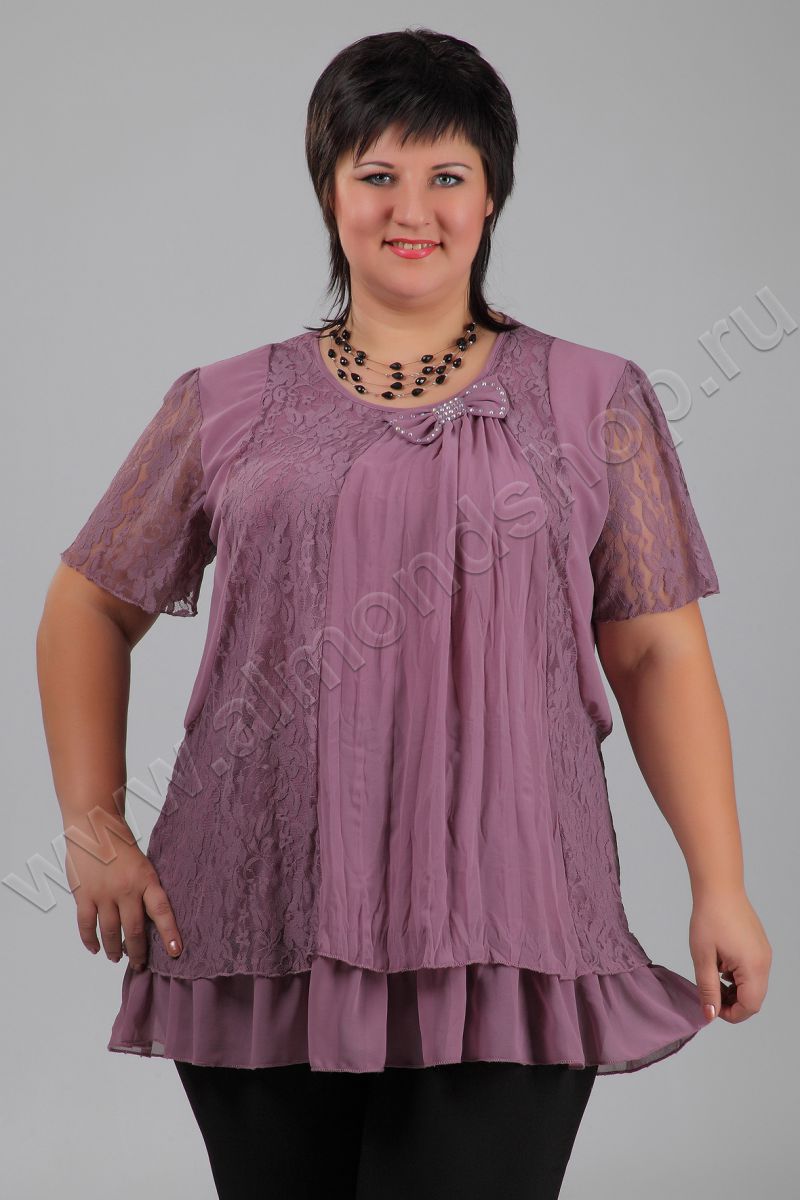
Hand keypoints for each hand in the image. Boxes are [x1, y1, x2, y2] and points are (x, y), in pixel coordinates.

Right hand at [63, 811, 182, 969]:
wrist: (94, 824)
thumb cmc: (121, 843)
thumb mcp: (142, 863)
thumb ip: (144, 888)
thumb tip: (150, 917)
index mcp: (146, 879)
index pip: (162, 911)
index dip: (169, 933)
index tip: (175, 952)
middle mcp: (126, 889)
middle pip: (134, 929)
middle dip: (137, 951)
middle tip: (139, 965)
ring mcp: (103, 893)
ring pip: (110, 932)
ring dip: (114, 949)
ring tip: (116, 958)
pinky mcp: (84, 894)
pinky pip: (87, 924)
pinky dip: (90, 940)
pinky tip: (95, 949)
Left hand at [689, 887, 771, 1023]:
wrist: (719, 888)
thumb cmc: (710, 918)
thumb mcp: (703, 956)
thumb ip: (707, 988)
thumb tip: (710, 1014)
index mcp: (753, 967)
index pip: (749, 1006)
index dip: (730, 1014)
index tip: (711, 1007)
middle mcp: (764, 962)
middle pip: (754, 998)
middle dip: (732, 1003)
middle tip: (710, 993)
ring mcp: (764, 953)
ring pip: (754, 985)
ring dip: (735, 989)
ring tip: (713, 975)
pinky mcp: (760, 945)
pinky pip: (754, 971)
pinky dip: (739, 976)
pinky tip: (721, 964)